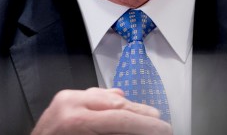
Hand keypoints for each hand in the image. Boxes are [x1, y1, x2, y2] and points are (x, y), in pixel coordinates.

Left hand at [31, 87, 171, 134]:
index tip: (162, 129)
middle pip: (117, 103)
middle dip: (143, 114)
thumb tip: (138, 128)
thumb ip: (116, 133)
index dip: (146, 125)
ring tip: (148, 115)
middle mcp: (69, 103)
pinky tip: (122, 101)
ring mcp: (65, 99)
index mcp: (75, 120)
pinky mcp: (64, 100)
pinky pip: (93, 96)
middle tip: (160, 124)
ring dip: (130, 106)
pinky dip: (109, 100)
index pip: (121, 118)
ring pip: (107, 96)